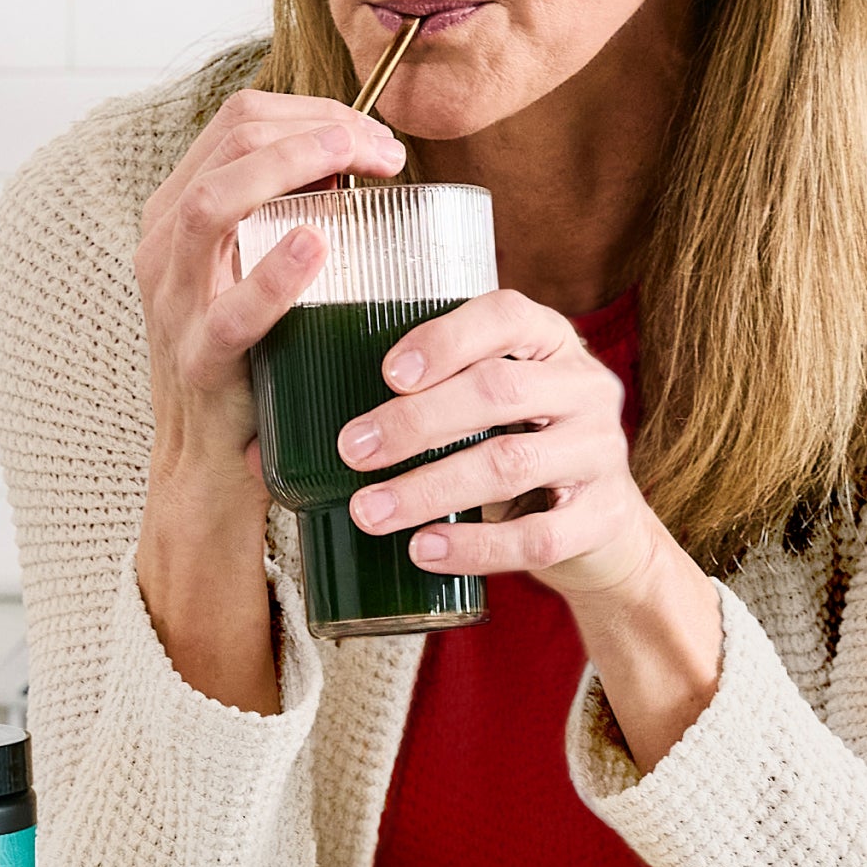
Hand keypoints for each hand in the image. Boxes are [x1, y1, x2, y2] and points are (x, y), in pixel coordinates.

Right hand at [135, 88, 406, 505]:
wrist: (208, 463)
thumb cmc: (252, 357)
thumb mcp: (255, 269)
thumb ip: (289, 214)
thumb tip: (357, 158)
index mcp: (178, 211)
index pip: (240, 120)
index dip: (315, 110)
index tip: (377, 136)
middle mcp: (163, 243)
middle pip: (231, 141)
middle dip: (318, 127)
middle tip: (386, 152)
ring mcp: (174, 300)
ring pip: (212, 201)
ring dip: (291, 166)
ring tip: (353, 163)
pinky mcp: (199, 360)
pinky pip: (231, 311)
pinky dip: (274, 275)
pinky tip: (314, 247)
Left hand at [335, 286, 722, 765]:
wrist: (603, 530)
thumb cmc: (510, 449)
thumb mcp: (478, 412)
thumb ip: (400, 409)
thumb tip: (261, 448)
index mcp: (548, 341)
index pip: (505, 315)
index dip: (445, 337)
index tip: (386, 371)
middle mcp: (584, 386)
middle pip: (499, 390)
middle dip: (416, 421)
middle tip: (352, 450)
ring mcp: (602, 452)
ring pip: (510, 463)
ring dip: (430, 487)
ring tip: (367, 511)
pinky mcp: (604, 518)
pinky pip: (539, 535)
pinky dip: (476, 545)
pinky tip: (425, 550)